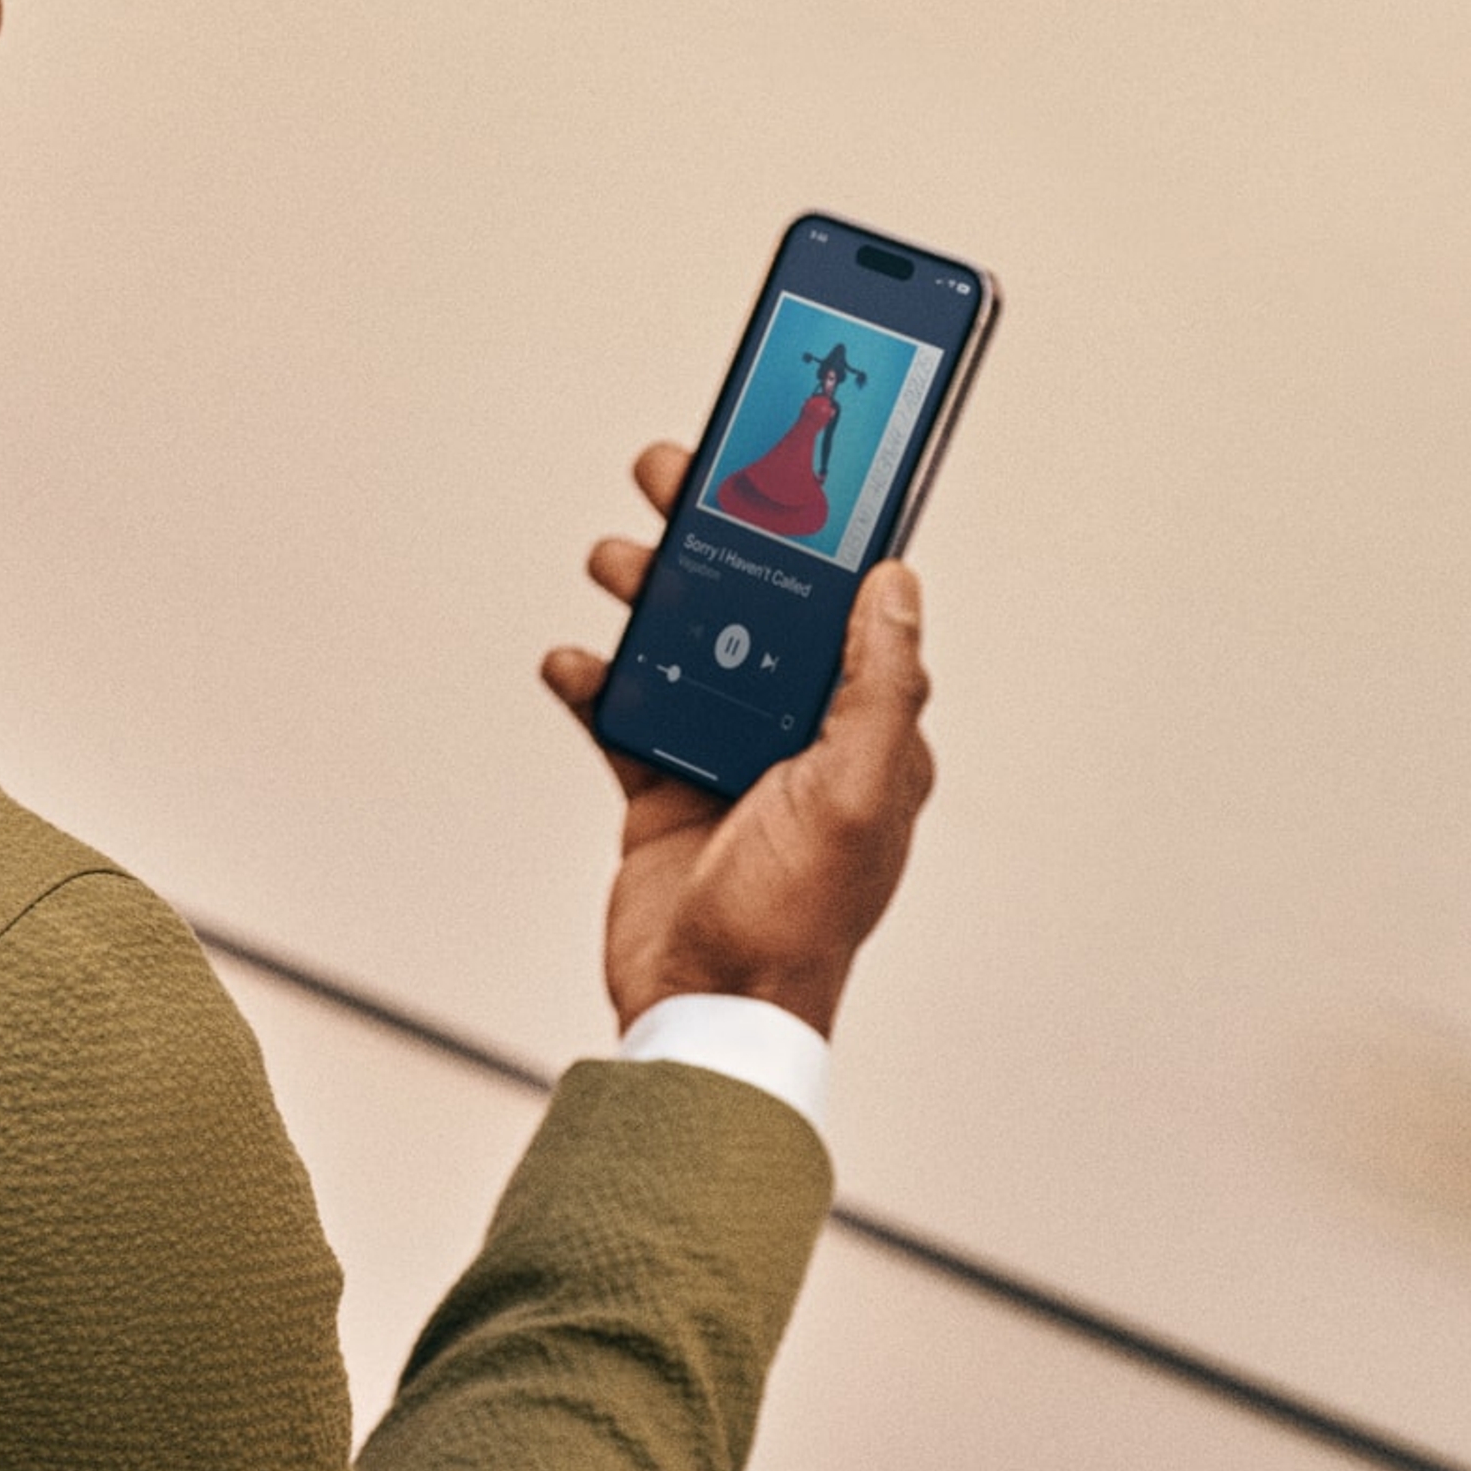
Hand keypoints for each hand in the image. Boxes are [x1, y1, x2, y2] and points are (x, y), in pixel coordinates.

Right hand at [541, 442, 938, 1036]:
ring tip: (614, 562)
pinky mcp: (663, 785)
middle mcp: (797, 733)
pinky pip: (623, 710)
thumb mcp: (857, 791)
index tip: (780, 462)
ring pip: (683, 642)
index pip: (845, 604)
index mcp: (863, 729)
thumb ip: (876, 685)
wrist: (705, 1008)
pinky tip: (573, 659)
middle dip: (711, 534)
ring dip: (645, 595)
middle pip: (753, 604)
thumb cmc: (796, 918)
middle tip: (672, 476)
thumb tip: (897, 582)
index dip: (814, 530)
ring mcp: (727, 756)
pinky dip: (594, 678)